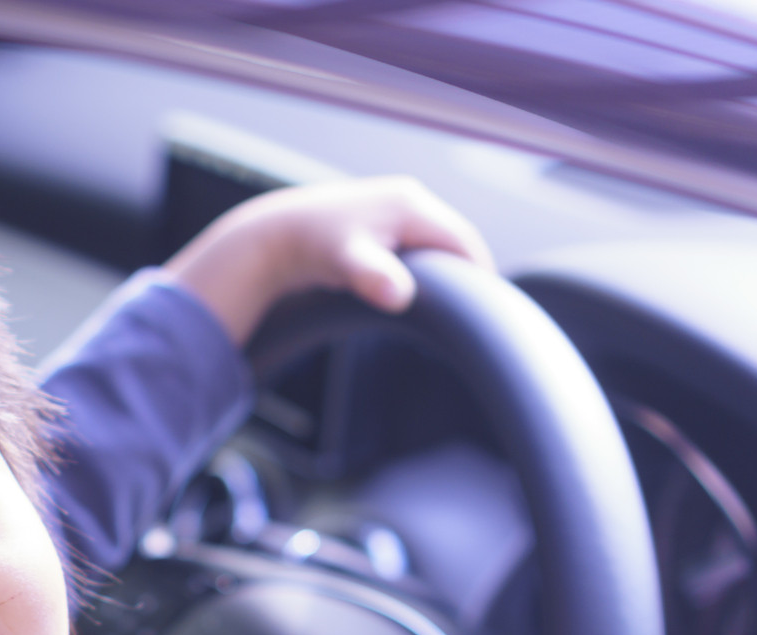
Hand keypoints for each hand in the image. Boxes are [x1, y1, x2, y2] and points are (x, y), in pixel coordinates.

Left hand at [164, 176, 493, 346]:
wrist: (272, 236)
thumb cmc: (310, 248)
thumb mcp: (345, 264)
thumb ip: (374, 278)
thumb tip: (399, 295)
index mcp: (411, 205)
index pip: (464, 241)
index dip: (478, 275)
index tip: (484, 310)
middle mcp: (408, 198)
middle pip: (454, 240)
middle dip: (464, 274)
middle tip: (470, 315)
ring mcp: (395, 205)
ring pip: (436, 243)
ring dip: (445, 270)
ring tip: (449, 306)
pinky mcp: (382, 219)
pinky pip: (418, 244)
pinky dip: (425, 265)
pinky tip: (419, 290)